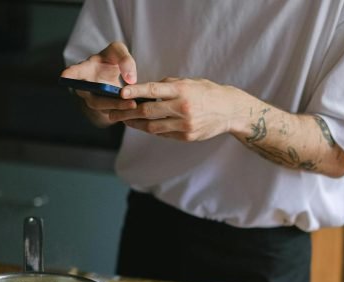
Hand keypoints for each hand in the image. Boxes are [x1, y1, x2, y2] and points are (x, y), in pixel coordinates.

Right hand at [61, 42, 138, 126]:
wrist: (112, 71)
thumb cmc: (110, 58)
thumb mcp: (118, 51)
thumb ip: (125, 59)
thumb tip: (131, 79)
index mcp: (84, 70)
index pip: (73, 73)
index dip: (69, 75)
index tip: (64, 76)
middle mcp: (86, 88)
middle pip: (94, 99)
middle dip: (111, 102)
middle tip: (128, 102)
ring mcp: (94, 101)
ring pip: (104, 108)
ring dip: (119, 108)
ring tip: (134, 105)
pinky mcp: (104, 109)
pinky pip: (112, 114)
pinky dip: (124, 112)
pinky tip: (137, 110)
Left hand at [110, 78, 251, 141]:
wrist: (230, 110)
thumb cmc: (206, 92)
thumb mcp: (189, 82)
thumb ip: (168, 86)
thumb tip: (144, 89)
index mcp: (182, 90)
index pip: (153, 90)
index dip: (135, 92)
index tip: (120, 93)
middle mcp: (183, 107)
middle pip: (148, 111)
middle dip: (127, 112)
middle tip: (113, 112)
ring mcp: (185, 124)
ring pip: (152, 126)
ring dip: (136, 124)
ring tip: (124, 120)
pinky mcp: (187, 136)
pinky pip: (163, 134)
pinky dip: (151, 129)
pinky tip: (143, 126)